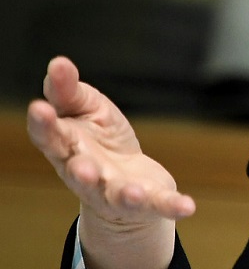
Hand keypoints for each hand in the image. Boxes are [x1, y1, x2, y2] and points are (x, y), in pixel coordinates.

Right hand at [27, 56, 195, 268]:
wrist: (127, 182)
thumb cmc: (100, 141)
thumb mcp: (87, 110)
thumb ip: (70, 92)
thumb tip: (58, 62)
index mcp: (68, 147)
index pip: (50, 137)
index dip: (43, 124)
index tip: (40, 107)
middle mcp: (88, 174)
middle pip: (80, 173)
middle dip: (81, 171)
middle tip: (82, 168)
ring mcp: (117, 191)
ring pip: (117, 195)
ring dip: (126, 194)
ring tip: (134, 193)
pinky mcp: (148, 200)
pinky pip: (160, 205)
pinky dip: (173, 206)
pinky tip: (187, 207)